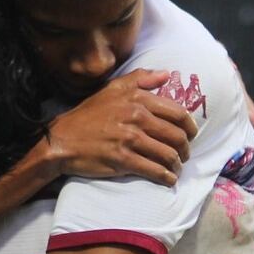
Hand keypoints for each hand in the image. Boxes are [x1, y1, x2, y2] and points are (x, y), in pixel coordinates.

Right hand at [46, 70, 195, 186]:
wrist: (63, 139)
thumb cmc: (88, 114)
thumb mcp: (112, 88)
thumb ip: (141, 79)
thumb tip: (167, 74)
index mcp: (138, 99)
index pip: (178, 113)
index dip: (190, 127)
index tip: (191, 135)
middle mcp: (137, 117)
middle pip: (177, 136)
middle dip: (186, 149)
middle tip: (184, 155)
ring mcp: (130, 139)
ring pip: (168, 155)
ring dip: (177, 165)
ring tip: (176, 168)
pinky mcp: (123, 160)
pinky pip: (154, 170)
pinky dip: (166, 177)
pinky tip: (168, 179)